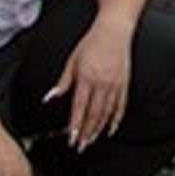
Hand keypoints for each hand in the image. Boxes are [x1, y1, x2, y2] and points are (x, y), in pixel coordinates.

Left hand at [50, 15, 133, 146]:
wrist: (114, 30)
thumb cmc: (92, 43)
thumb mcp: (72, 60)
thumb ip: (62, 81)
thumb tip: (50, 97)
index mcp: (87, 78)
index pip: (79, 108)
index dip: (75, 125)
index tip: (71, 138)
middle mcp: (102, 84)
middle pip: (94, 115)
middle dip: (86, 132)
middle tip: (81, 145)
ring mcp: (115, 85)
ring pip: (107, 113)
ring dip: (99, 129)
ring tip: (92, 140)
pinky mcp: (124, 84)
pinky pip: (121, 106)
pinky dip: (116, 119)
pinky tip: (111, 128)